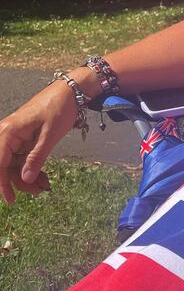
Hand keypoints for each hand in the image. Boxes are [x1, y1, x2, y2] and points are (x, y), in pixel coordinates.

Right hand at [0, 82, 79, 203]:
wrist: (70, 92)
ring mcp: (15, 137)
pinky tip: (43, 177)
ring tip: (45, 185)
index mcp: (9, 131)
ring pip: (15, 164)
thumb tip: (25, 179)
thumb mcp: (50, 135)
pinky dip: (32, 168)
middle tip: (39, 192)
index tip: (10, 199)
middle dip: (19, 182)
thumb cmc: (59, 108)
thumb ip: (37, 157)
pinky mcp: (24, 139)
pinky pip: (23, 158)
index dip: (3, 183)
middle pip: (6, 165)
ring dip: (28, 177)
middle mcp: (7, 134)